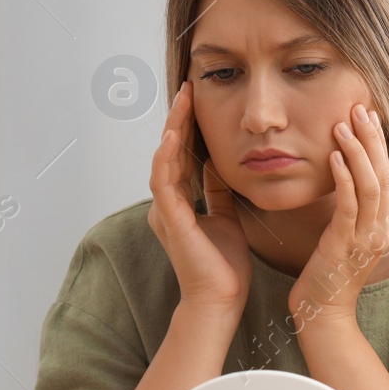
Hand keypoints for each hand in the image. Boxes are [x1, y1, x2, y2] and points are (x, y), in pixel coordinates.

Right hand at [147, 81, 252, 315]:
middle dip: (178, 119)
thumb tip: (220, 166)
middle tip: (189, 88)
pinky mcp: (169, 221)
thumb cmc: (223, 267)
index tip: (198, 100)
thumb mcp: (225, 218)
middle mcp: (167, 205)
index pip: (181, 156)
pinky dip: (167, 157)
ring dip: (172, 128)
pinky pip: (163, 183)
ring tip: (182, 100)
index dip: (188, 128)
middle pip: (170, 151)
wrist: (220, 301)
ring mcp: (165, 212)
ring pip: (163, 160)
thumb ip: (217, 193)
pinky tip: (173, 135)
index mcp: (179, 204)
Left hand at [288, 103, 388, 328]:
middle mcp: (381, 230)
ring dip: (358, 152)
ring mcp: (366, 239)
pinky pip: (348, 205)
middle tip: (360, 108)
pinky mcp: (345, 245)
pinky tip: (335, 156)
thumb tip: (343, 183)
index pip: (385, 177)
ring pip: (370, 186)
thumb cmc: (327, 278)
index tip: (369, 118)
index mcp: (382, 227)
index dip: (379, 146)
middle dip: (372, 139)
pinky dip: (344, 178)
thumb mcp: (344, 239)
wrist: (323, 315)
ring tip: (343, 124)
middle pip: (383, 175)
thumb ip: (349, 213)